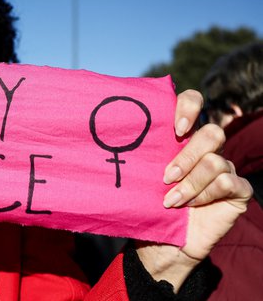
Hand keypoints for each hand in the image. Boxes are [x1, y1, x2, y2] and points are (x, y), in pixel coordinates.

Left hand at [136, 90, 252, 290]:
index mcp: (182, 135)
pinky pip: (227, 182)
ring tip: (170, 200)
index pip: (193, 101)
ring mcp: (225, 168)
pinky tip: (190, 206)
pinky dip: (205, 195)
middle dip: (187, 155)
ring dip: (190, 184)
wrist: (160, 239)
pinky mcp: (237, 190)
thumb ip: (135, 150)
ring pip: (215, 160)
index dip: (188, 106)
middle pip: (212, 132)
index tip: (175, 128)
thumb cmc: (147, 202)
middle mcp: (206, 148)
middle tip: (165, 176)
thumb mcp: (139, 173)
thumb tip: (104, 128)